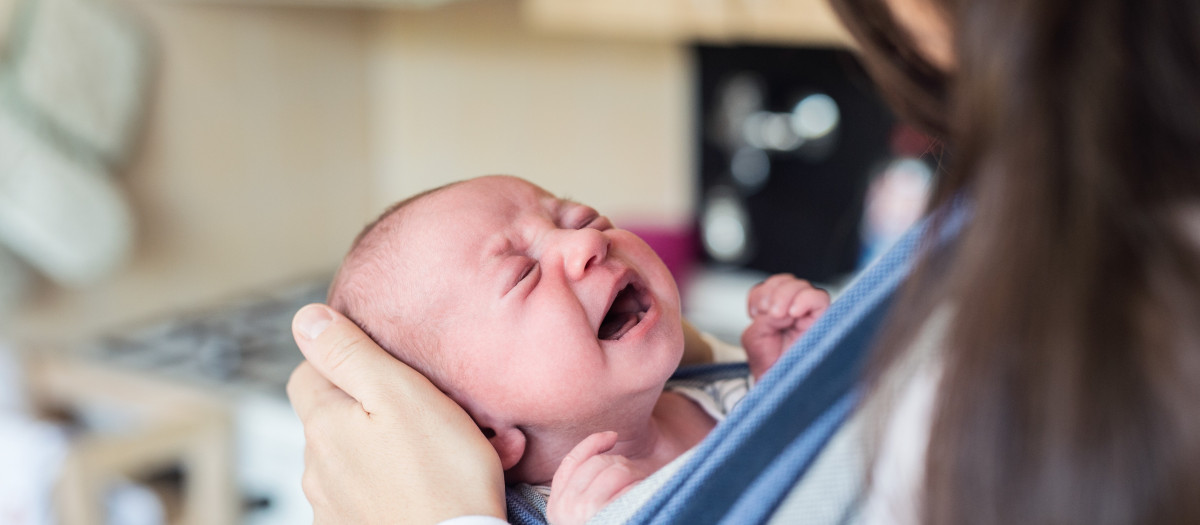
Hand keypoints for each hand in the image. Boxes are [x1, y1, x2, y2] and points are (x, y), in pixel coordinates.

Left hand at [286, 304, 504, 524]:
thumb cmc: (442, 475)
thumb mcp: (400, 392)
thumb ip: (350, 352)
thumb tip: (306, 320)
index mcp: (324, 424)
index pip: (307, 371)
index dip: (344, 361)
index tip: (386, 368)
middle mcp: (316, 468)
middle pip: (332, 417)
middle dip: (369, 407)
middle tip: (424, 409)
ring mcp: (332, 506)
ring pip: (352, 456)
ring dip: (382, 446)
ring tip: (436, 449)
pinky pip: (366, 494)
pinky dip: (390, 483)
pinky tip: (425, 484)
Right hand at [546, 432, 644, 524]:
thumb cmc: (607, 522)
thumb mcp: (583, 510)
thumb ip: (584, 484)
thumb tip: (609, 438)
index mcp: (556, 505)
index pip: (571, 461)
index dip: (592, 443)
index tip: (613, 435)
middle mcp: (566, 507)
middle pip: (598, 463)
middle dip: (623, 464)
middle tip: (638, 477)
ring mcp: (585, 511)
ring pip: (616, 471)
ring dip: (636, 476)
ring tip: (643, 489)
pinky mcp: (607, 514)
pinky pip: (631, 488)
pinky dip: (643, 488)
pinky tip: (646, 497)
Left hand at [741, 274, 829, 379]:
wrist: (782, 388)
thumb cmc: (771, 367)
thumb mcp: (755, 338)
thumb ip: (763, 318)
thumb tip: (779, 311)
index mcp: (776, 313)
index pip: (770, 286)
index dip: (760, 293)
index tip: (755, 311)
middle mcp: (794, 311)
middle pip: (786, 282)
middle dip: (773, 293)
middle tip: (768, 312)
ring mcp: (810, 315)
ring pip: (802, 286)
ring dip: (785, 296)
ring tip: (779, 316)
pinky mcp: (824, 321)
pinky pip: (819, 298)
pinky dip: (804, 300)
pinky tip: (794, 313)